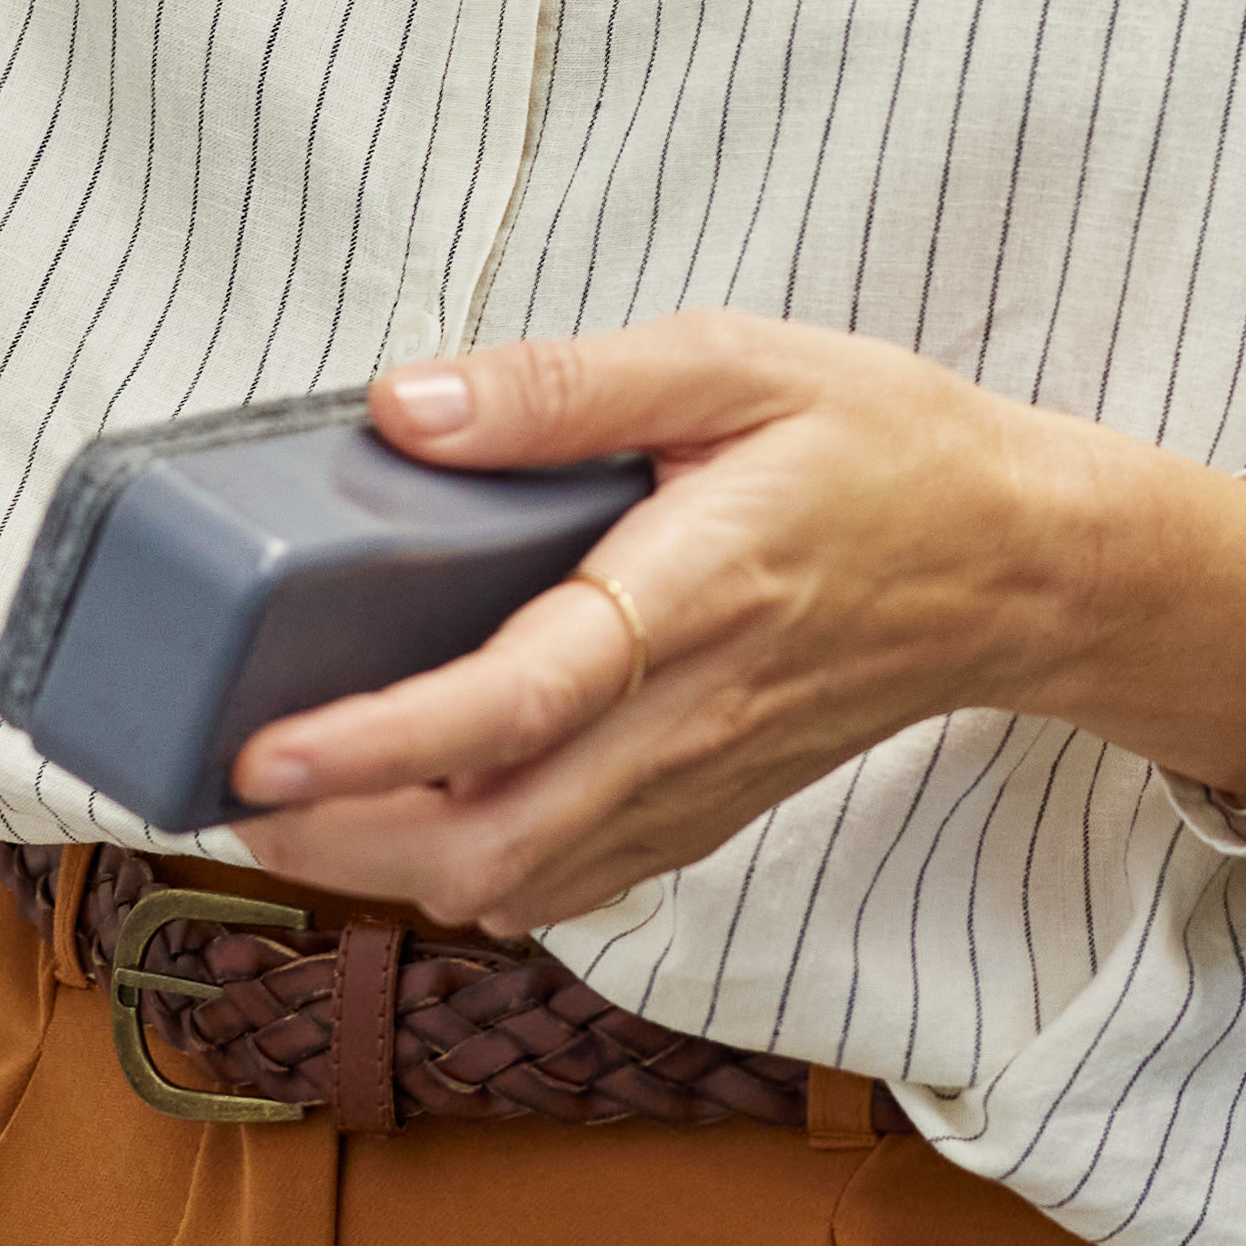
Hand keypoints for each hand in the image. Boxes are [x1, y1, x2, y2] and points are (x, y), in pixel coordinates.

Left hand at [216, 313, 1245, 936]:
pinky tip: (406, 828)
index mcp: (693, 595)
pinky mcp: (705, 815)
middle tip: (222, 794)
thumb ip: (563, 386)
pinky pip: (569, 884)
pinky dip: (469, 875)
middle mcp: (690, 720)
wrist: (1023, 564)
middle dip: (340, 841)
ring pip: (519, 883)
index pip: (513, 701)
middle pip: (489, 837)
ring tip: (284, 813)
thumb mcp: (732, 361)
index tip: (260, 752)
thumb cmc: (882, 447)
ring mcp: (698, 786)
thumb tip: (399, 406)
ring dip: (389, 869)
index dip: (377, 742)